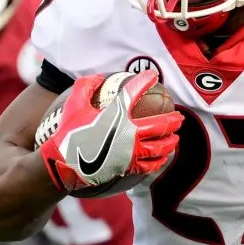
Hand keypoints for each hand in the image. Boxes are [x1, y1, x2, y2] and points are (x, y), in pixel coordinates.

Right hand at [38, 70, 182, 194]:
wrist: (64, 162)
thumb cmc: (68, 132)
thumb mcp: (74, 104)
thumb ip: (86, 87)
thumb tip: (97, 77)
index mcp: (117, 113)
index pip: (136, 92)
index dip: (146, 81)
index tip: (154, 77)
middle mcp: (129, 132)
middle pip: (160, 124)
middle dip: (173, 120)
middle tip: (179, 117)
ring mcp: (131, 151)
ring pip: (160, 146)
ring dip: (171, 141)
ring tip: (175, 138)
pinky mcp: (128, 167)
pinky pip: (150, 165)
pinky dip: (159, 160)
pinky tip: (162, 158)